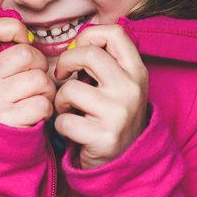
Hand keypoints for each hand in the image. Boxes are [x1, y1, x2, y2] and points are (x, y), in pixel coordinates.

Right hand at [0, 18, 56, 127]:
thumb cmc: (6, 95)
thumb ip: (7, 46)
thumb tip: (31, 35)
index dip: (14, 30)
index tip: (22, 42)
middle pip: (27, 54)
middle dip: (39, 66)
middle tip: (31, 80)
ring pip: (40, 79)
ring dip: (46, 90)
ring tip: (33, 97)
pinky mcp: (7, 119)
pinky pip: (43, 104)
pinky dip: (46, 109)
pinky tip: (33, 113)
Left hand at [53, 24, 148, 168]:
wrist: (125, 163)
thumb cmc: (111, 115)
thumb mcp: (119, 84)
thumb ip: (105, 61)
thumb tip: (78, 40)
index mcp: (136, 71)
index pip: (114, 33)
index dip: (89, 36)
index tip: (78, 51)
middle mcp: (131, 89)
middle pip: (89, 54)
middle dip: (66, 62)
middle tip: (62, 76)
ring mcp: (118, 113)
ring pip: (70, 89)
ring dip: (60, 100)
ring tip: (68, 108)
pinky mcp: (103, 137)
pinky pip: (64, 120)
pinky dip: (60, 125)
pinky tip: (72, 129)